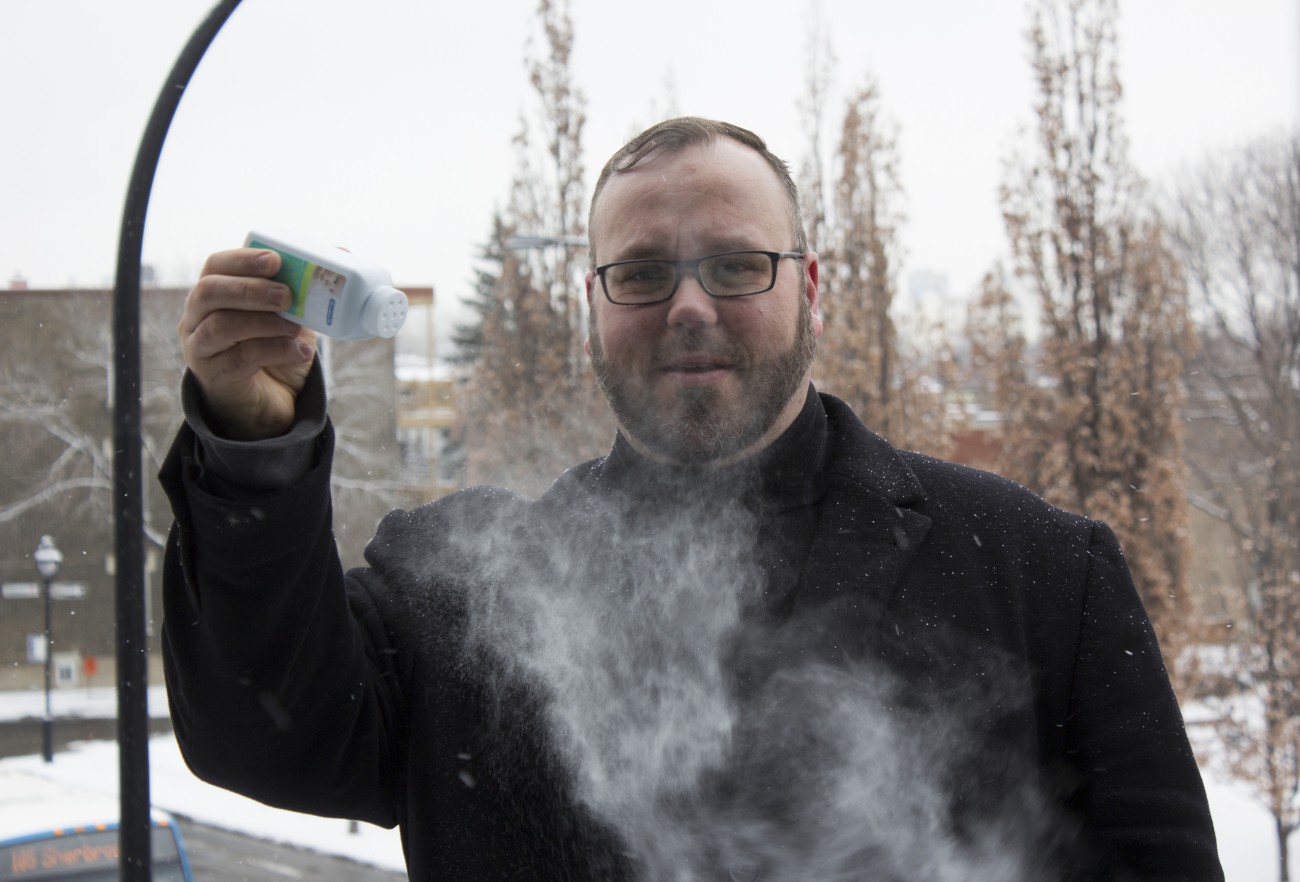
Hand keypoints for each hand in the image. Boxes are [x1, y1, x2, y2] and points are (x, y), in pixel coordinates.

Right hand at [179, 247, 316, 440]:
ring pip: (222, 326)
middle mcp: (196, 318)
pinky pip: (240, 358)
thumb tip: (342, 253)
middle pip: (210, 292)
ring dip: (265, 323)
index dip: (242, 259)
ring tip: (296, 328)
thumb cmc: (274, 350)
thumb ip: (305, 289)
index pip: (216, 265)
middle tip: (287, 295)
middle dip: (251, 289)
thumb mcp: (291, 316)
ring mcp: (200, 348)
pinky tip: (300, 352)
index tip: (275, 260)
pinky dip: (275, 351)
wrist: (268, 401)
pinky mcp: (215, 376)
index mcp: (213, 294)